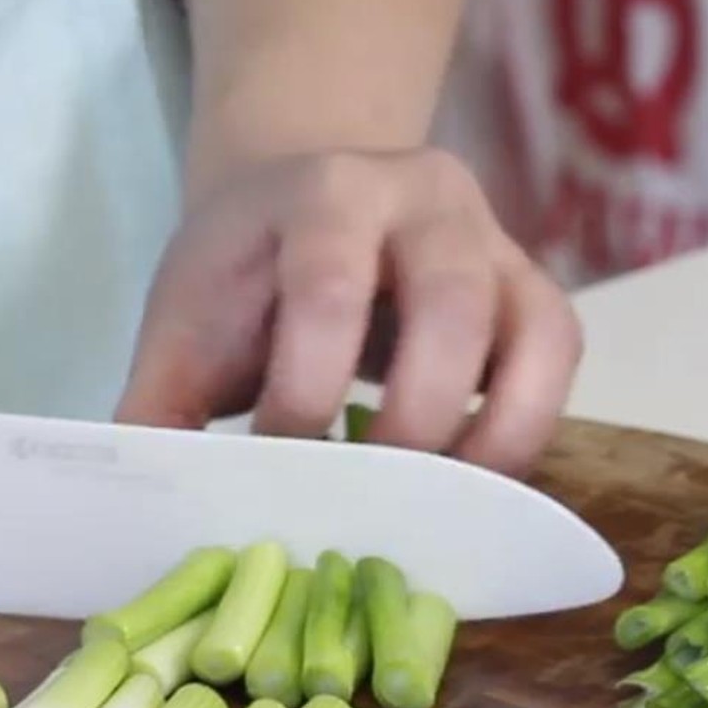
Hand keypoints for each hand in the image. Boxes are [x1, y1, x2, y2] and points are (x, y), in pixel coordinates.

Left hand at [114, 147, 582, 477]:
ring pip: (533, 331)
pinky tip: (472, 480)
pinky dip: (526, 429)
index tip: (276, 465)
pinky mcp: (535, 292)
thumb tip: (147, 514)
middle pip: (450, 304)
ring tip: (434, 507)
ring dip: (489, 436)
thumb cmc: (245, 278)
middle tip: (368, 498)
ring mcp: (494, 243)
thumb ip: (160, 406)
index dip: (306, 390)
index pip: (329, 287)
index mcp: (324, 193)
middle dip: (411, 419)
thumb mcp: (186, 320)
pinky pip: (559, 358)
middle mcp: (426, 199)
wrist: (306, 204)